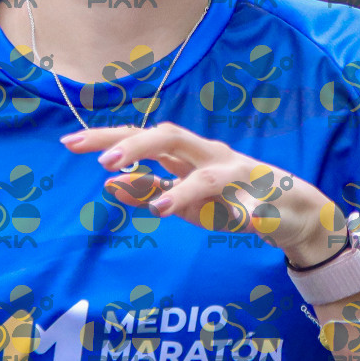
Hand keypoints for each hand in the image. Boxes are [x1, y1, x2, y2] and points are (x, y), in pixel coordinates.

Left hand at [60, 122, 346, 266]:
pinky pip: (256, 209)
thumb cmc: (228, 200)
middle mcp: (210, 156)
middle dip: (136, 146)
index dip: (106, 137)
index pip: (141, 137)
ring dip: (185, 191)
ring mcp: (240, 177)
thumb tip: (107, 184)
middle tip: (103, 162)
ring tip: (159, 208)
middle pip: (170, 138)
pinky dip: (249, 215)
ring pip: (209, 176)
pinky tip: (244, 223)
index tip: (68, 142)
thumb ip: (148, 189)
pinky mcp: (267, 202)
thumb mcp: (182, 197)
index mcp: (186, 154)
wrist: (291, 210)